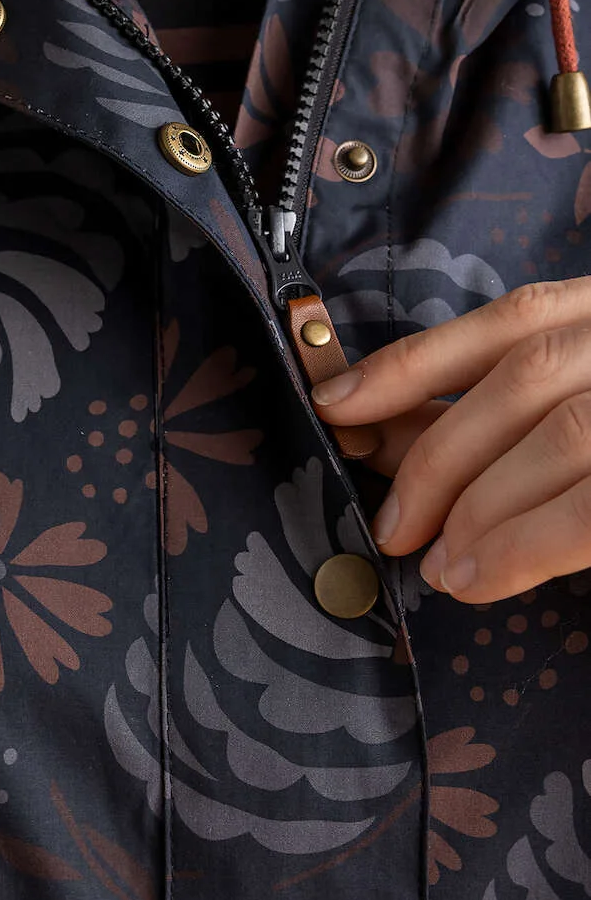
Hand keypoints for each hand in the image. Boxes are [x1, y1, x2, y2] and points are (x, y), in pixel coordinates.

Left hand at [310, 279, 590, 602]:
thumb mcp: (573, 405)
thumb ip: (495, 416)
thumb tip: (382, 436)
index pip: (511, 319)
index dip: (412, 363)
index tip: (334, 404)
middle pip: (525, 376)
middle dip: (438, 457)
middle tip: (391, 528)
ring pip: (560, 436)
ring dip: (477, 509)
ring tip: (437, 569)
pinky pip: (587, 510)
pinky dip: (521, 549)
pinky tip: (476, 580)